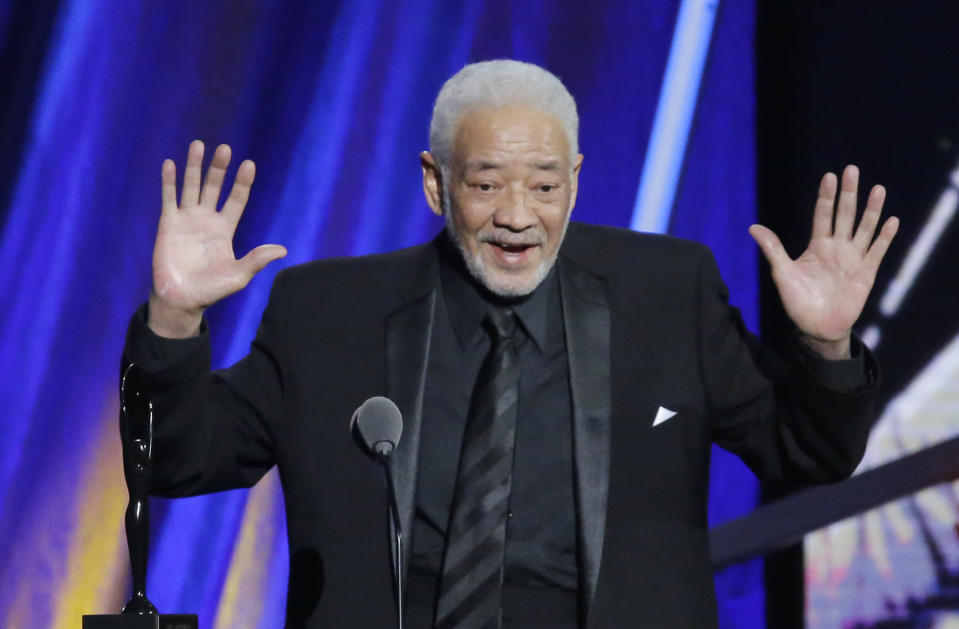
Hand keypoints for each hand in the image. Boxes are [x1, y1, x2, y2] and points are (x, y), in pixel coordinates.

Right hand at [149, 140, 286, 337]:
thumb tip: (282, 250)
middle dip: (219, 168)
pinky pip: (169, 198)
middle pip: (214, 187)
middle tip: (225, 148)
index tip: (249, 165)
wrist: (182, 300)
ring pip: (191, 186)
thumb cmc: (211, 290)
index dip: (242, 183)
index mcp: (225, 229)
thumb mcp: (239, 275)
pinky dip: (169, 181)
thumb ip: (257, 259)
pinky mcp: (168, 224)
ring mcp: (186, 220)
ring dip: (194, 166)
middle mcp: (206, 220)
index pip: (236, 200)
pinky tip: (171, 164)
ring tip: (199, 144)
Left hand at [749, 165, 898, 358]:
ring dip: (871, 210)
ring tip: (877, 189)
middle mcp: (837, 248)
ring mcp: (853, 259)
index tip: (830, 176)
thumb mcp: (782, 273)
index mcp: (817, 246)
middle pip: (844, 215)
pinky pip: (877, 252)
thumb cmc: (798, 301)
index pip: (822, 215)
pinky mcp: (866, 274)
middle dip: (849, 193)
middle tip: (852, 170)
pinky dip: (884, 237)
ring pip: (864, 229)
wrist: (816, 328)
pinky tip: (892, 221)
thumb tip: (753, 227)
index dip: (826, 196)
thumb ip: (772, 249)